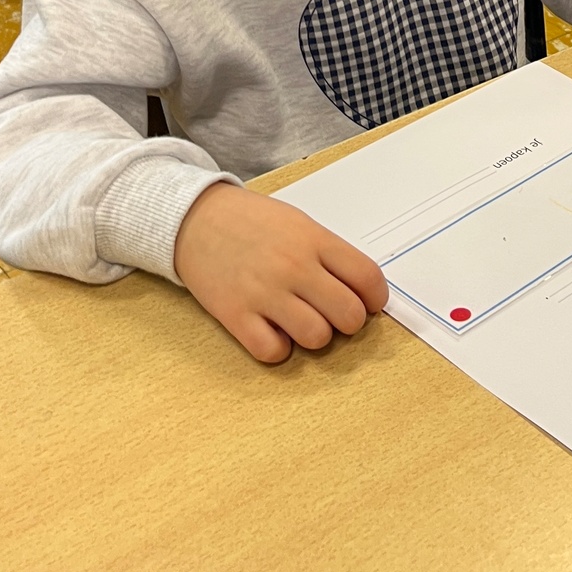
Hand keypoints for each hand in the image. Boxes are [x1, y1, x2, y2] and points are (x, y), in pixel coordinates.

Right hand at [173, 180, 387, 363]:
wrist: (195, 219)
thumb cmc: (251, 222)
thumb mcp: (299, 223)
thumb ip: (330, 254)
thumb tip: (361, 291)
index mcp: (314, 240)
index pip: (367, 278)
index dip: (376, 299)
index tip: (370, 304)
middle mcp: (294, 267)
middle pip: (349, 315)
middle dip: (349, 321)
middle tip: (334, 315)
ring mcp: (265, 292)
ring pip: (317, 338)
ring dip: (315, 336)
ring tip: (302, 320)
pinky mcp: (236, 315)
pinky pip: (274, 352)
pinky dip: (278, 348)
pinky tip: (273, 330)